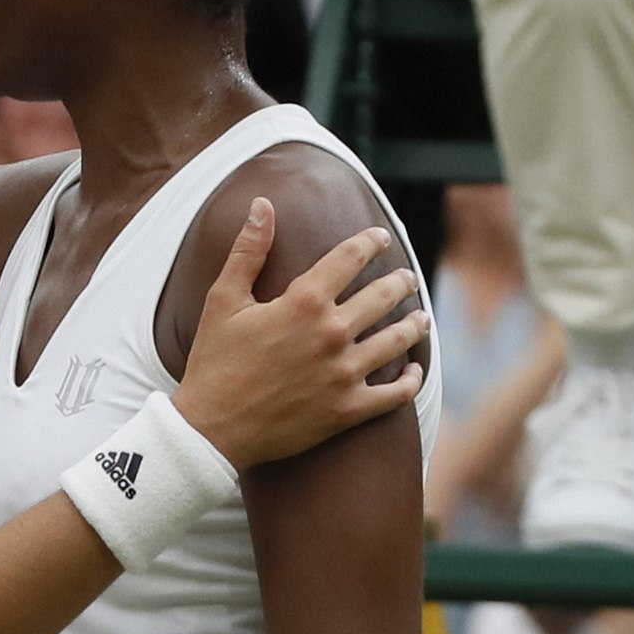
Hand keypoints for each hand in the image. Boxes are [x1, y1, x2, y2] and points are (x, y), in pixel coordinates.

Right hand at [173, 199, 427, 470]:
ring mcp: (345, 373)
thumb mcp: (223, 299)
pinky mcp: (349, 409)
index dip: (369, 242)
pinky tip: (413, 369)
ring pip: (396, 340)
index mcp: (303, 302)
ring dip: (413, 324)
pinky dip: (410, 379)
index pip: (350, 258)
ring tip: (420, 317)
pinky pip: (396, 393)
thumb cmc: (214, 360)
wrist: (212, 428)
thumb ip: (248, 250)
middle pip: (382, 296)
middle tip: (406, 277)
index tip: (381, 237)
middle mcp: (332, 333)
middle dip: (399, 282)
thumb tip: (263, 205)